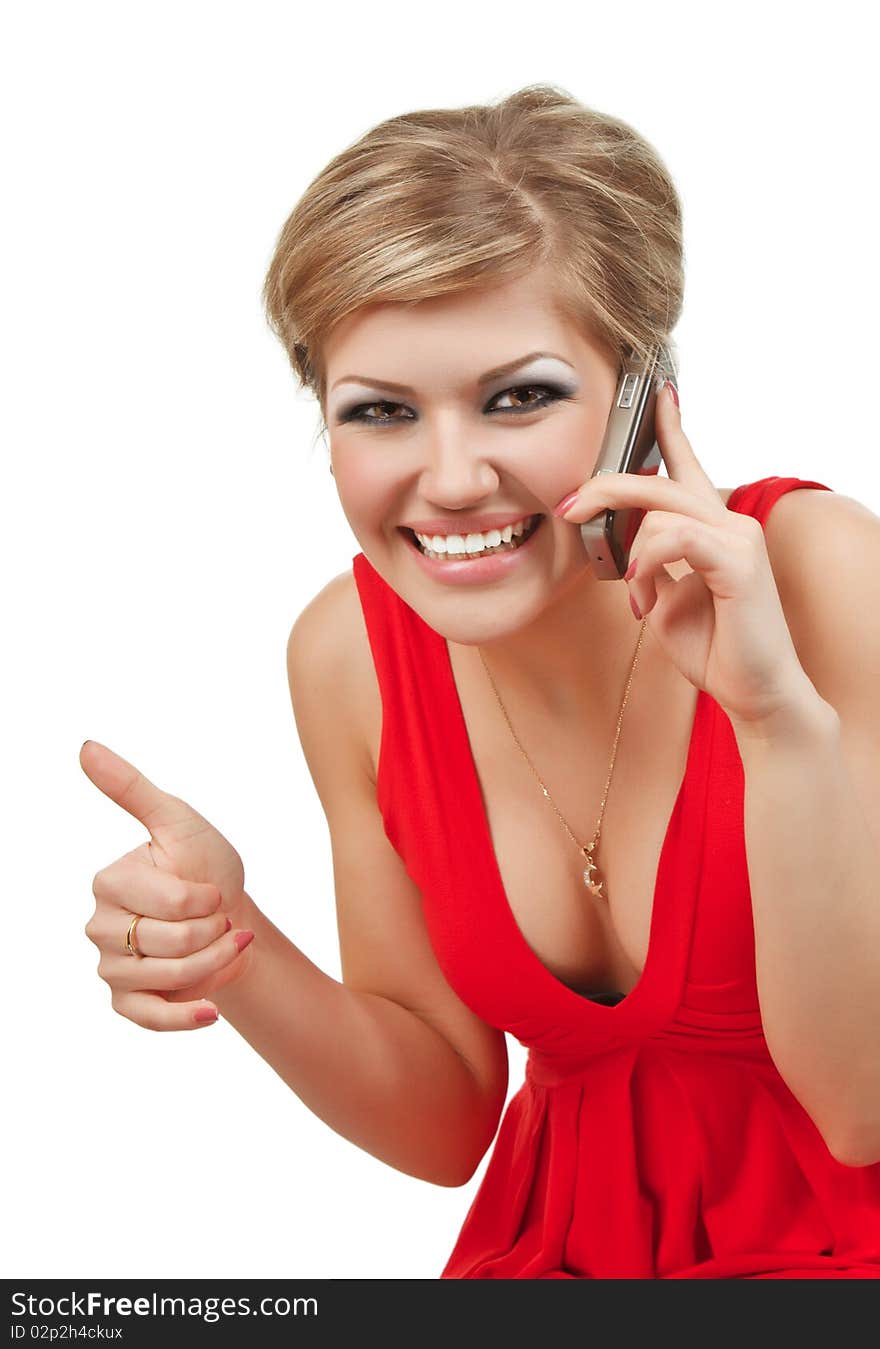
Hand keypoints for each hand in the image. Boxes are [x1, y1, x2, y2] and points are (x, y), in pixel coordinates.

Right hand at [80, 740, 254, 1029]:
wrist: (230, 916)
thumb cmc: (205, 865)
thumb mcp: (177, 820)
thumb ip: (131, 788)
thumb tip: (85, 746)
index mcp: (109, 882)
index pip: (168, 903)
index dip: (206, 900)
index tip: (215, 890)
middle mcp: (100, 927)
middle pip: (170, 946)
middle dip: (214, 934)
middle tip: (223, 920)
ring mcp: (111, 967)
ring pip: (168, 981)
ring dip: (215, 966)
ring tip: (229, 945)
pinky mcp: (127, 1002)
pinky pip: (149, 1019)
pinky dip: (185, 1018)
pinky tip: (211, 1011)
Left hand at [556, 382, 817, 728]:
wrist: (755, 692)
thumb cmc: (716, 646)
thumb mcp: (664, 600)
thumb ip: (647, 566)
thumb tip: (624, 552)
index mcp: (711, 528)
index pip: (687, 465)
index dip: (670, 426)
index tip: (657, 392)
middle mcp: (729, 523)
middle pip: (658, 481)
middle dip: (606, 488)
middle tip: (569, 506)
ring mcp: (738, 539)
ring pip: (661, 510)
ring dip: (631, 552)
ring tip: (635, 591)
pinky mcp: (739, 563)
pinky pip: (677, 538)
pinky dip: (649, 562)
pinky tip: (643, 591)